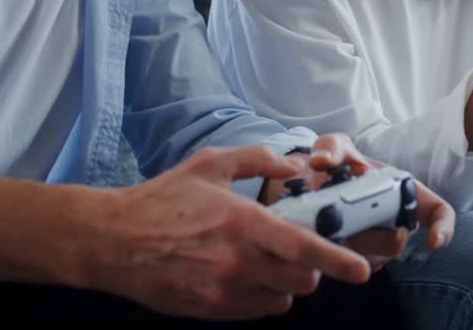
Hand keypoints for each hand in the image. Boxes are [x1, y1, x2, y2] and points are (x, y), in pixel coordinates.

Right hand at [94, 145, 373, 320]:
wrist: (112, 240)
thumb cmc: (162, 199)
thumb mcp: (211, 164)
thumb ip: (259, 160)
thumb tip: (294, 166)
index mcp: (242, 222)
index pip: (303, 248)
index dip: (337, 261)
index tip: (360, 271)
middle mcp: (237, 261)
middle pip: (301, 280)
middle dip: (311, 268)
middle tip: (299, 252)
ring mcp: (222, 290)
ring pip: (282, 300)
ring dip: (286, 285)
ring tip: (269, 265)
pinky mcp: (208, 310)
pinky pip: (256, 313)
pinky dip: (263, 299)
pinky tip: (248, 278)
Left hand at [260, 134, 454, 268]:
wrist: (312, 184)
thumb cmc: (337, 164)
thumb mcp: (333, 147)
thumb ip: (330, 148)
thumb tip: (321, 162)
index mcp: (404, 191)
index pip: (438, 211)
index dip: (443, 228)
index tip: (432, 242)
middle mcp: (397, 221)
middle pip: (396, 242)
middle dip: (367, 235)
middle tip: (340, 222)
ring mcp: (378, 244)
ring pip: (372, 258)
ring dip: (347, 245)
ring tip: (324, 225)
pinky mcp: (359, 260)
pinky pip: (352, 265)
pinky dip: (336, 254)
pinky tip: (321, 238)